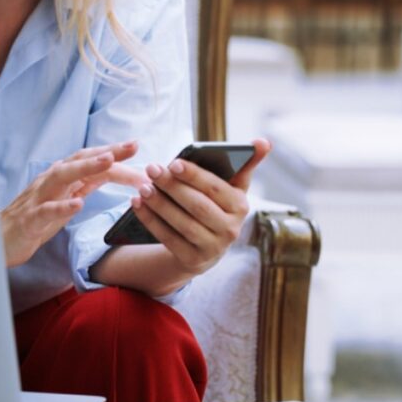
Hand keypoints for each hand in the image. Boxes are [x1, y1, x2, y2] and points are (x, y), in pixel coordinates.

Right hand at [1, 141, 147, 267]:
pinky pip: (46, 211)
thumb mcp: (65, 199)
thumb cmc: (35, 219)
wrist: (0, 240)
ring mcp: (38, 198)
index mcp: (61, 178)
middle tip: (133, 146)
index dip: (114, 153)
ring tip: (108, 161)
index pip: (89, 160)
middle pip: (79, 160)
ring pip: (62, 176)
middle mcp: (50, 181)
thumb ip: (85, 184)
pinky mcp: (29, 219)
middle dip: (107, 152)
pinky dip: (62, 206)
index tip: (137, 146)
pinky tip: (78, 204)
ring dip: (86, 167)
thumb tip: (111, 170)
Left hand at [130, 138, 270, 275]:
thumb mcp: (231, 187)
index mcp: (240, 206)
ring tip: (143, 187)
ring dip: (160, 204)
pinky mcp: (192, 260)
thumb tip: (264, 141)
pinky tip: (137, 204)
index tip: (174, 162)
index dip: (195, 176)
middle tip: (152, 169)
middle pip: (197, 206)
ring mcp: (212, 248)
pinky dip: (150, 220)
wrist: (207, 246)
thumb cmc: (217, 206)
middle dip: (172, 186)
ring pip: (182, 223)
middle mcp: (230, 230)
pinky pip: (167, 238)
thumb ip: (244, 164)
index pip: (217, 189)